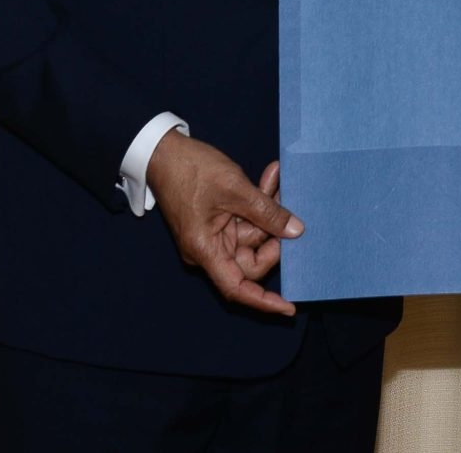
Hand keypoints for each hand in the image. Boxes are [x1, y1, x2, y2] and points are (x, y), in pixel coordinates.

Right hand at [147, 132, 300, 315]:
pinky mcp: (217, 221)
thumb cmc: (191, 170)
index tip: (289, 308)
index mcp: (205, 250)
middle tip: (286, 203)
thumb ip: (266, 212)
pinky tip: (270, 178)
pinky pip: (244, 221)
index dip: (263, 301)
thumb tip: (296, 231)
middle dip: (273, 234)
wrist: (164, 151)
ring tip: (276, 178)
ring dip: (268, 210)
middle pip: (251, 259)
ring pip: (252, 234)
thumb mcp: (234, 188)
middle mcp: (209, 249)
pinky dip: (258, 203)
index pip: (237, 288)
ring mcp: (213, 235)